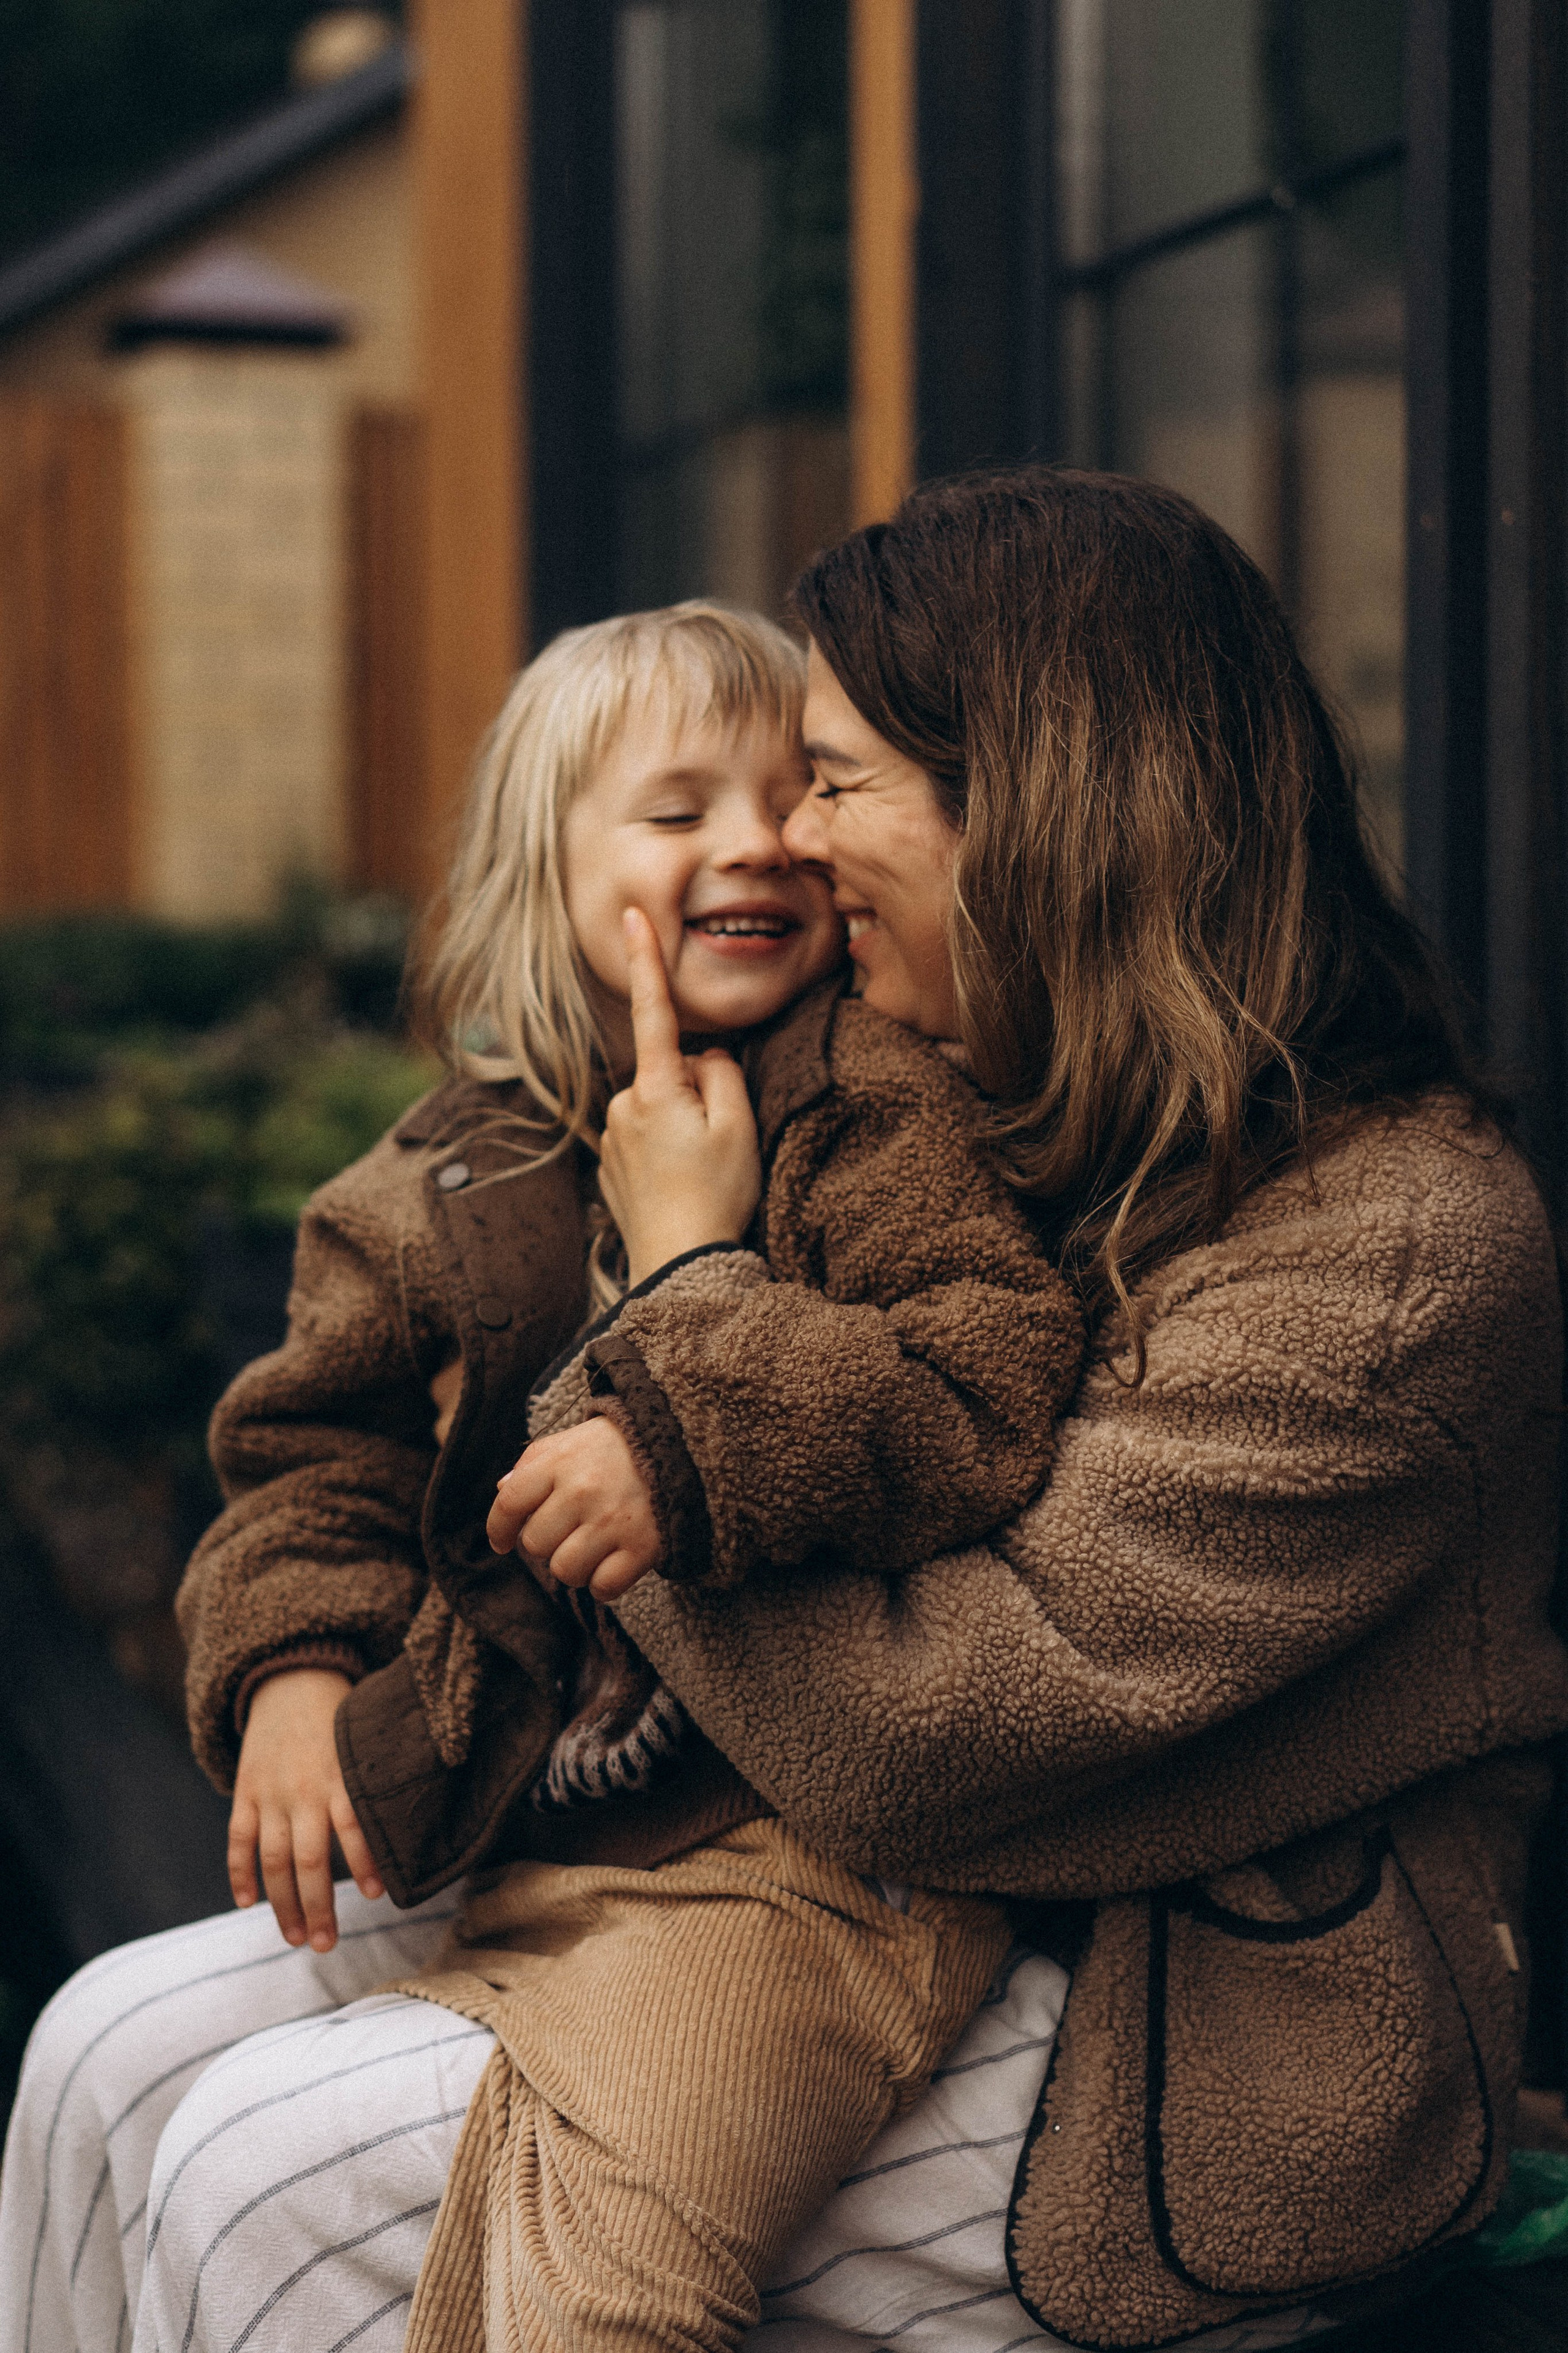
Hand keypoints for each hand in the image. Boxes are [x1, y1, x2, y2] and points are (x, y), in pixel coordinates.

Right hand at [229, 1668, 382, 1949]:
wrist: (291, 1678)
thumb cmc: (340, 1720)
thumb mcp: (363, 1746)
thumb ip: (378, 1784)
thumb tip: (418, 1825)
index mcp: (340, 1776)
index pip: (355, 1824)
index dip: (366, 1860)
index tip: (378, 1896)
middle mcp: (304, 1789)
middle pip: (309, 1859)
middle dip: (317, 1906)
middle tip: (325, 1945)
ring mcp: (271, 1793)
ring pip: (273, 1859)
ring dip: (282, 1904)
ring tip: (295, 1938)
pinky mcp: (246, 1791)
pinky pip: (238, 1839)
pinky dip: (239, 1873)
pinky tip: (246, 1903)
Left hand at [488, 1416, 661, 1599]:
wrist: (681, 1444)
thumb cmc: (616, 1448)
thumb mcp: (569, 1442)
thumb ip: (532, 1464)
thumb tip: (501, 1493)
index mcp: (560, 1462)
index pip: (510, 1503)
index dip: (499, 1528)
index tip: (502, 1542)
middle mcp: (583, 1491)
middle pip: (535, 1544)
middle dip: (546, 1543)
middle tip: (568, 1529)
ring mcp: (614, 1521)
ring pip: (565, 1571)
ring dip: (573, 1566)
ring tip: (591, 1547)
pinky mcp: (643, 1547)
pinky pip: (603, 1588)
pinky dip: (603, 1584)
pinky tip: (611, 1563)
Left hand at [599, 908, 761, 1286]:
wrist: (679, 1267)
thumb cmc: (716, 1196)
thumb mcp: (738, 1126)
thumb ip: (723, 1074)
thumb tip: (704, 1059)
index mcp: (655, 1088)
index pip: (654, 1011)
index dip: (647, 960)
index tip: (633, 915)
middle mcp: (624, 1106)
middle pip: (673, 1071)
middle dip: (700, 1091)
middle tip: (720, 1143)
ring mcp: (613, 1139)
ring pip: (662, 1106)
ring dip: (685, 1124)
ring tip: (702, 1170)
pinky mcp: (612, 1168)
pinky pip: (649, 1139)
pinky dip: (669, 1152)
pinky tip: (683, 1185)